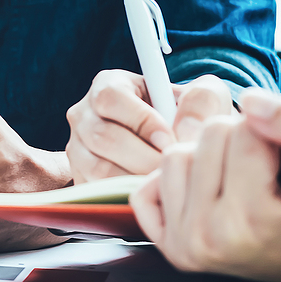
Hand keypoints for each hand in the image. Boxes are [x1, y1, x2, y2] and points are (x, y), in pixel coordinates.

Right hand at [66, 70, 232, 182]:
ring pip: (96, 167)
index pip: (110, 99)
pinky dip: (124, 195)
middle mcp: (84, 114)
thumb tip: (185, 129)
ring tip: (162, 182)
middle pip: (101, 136)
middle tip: (169, 169)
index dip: (141, 120)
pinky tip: (149, 193)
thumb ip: (202, 101)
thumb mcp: (203, 99)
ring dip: (133, 178)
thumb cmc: (188, 118)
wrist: (176, 146)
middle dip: (141, 157)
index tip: (169, 140)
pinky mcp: (79, 175)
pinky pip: (96, 190)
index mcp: (108, 86)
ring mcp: (77, 147)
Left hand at [130, 96, 280, 281]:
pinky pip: (146, 187)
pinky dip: (173, 184)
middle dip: (236, 139)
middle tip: (260, 168)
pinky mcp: (169, 248)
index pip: (245, 132)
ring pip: (174, 155)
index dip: (266, 131)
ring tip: (236, 179)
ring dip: (203, 157)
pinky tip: (206, 194)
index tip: (276, 155)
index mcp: (254, 219)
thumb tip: (249, 101)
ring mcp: (186, 245)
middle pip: (208, 136)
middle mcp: (213, 237)